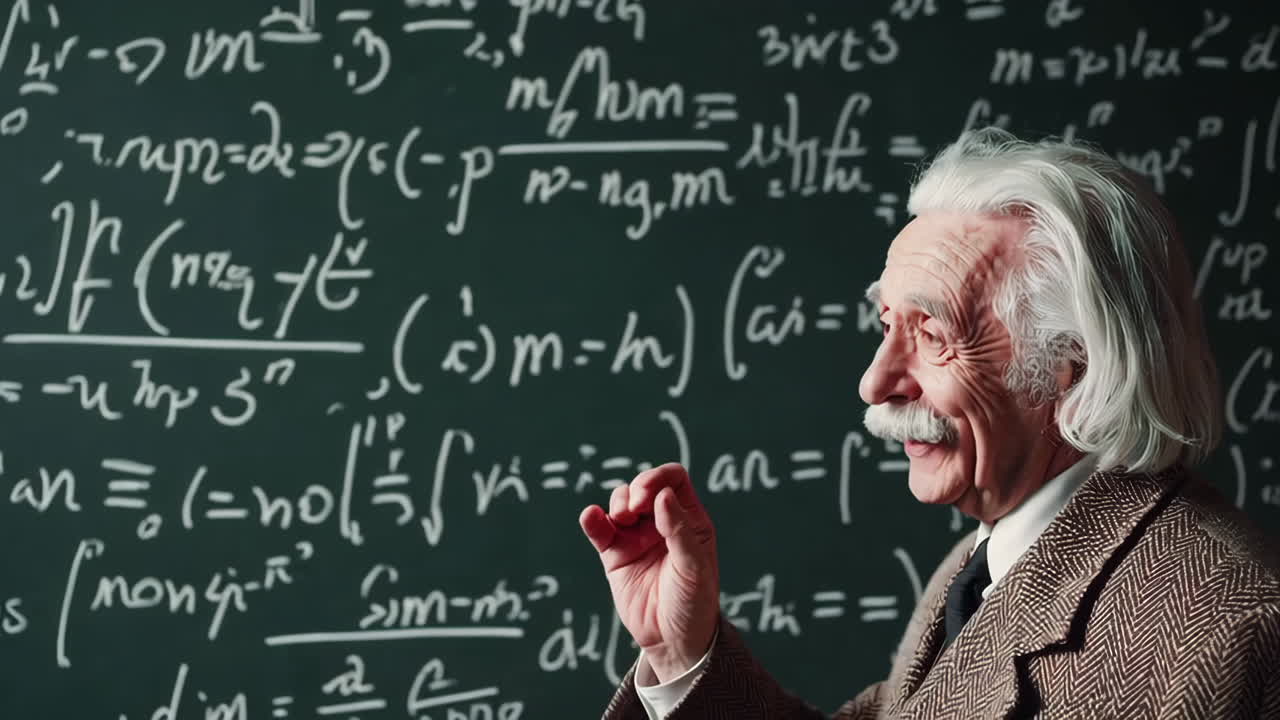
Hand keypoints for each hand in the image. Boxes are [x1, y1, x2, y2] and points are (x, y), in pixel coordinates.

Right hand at [579, 462, 718, 682]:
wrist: (672, 641)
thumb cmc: (693, 603)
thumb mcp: (694, 567)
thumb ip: (679, 530)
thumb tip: (663, 495)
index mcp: (689, 519)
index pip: (673, 479)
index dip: (659, 478)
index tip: (650, 496)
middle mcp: (662, 523)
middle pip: (643, 485)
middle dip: (636, 490)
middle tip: (635, 510)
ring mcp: (636, 537)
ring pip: (620, 502)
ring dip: (617, 503)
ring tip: (621, 522)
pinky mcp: (614, 554)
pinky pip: (599, 528)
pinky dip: (592, 519)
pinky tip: (591, 518)